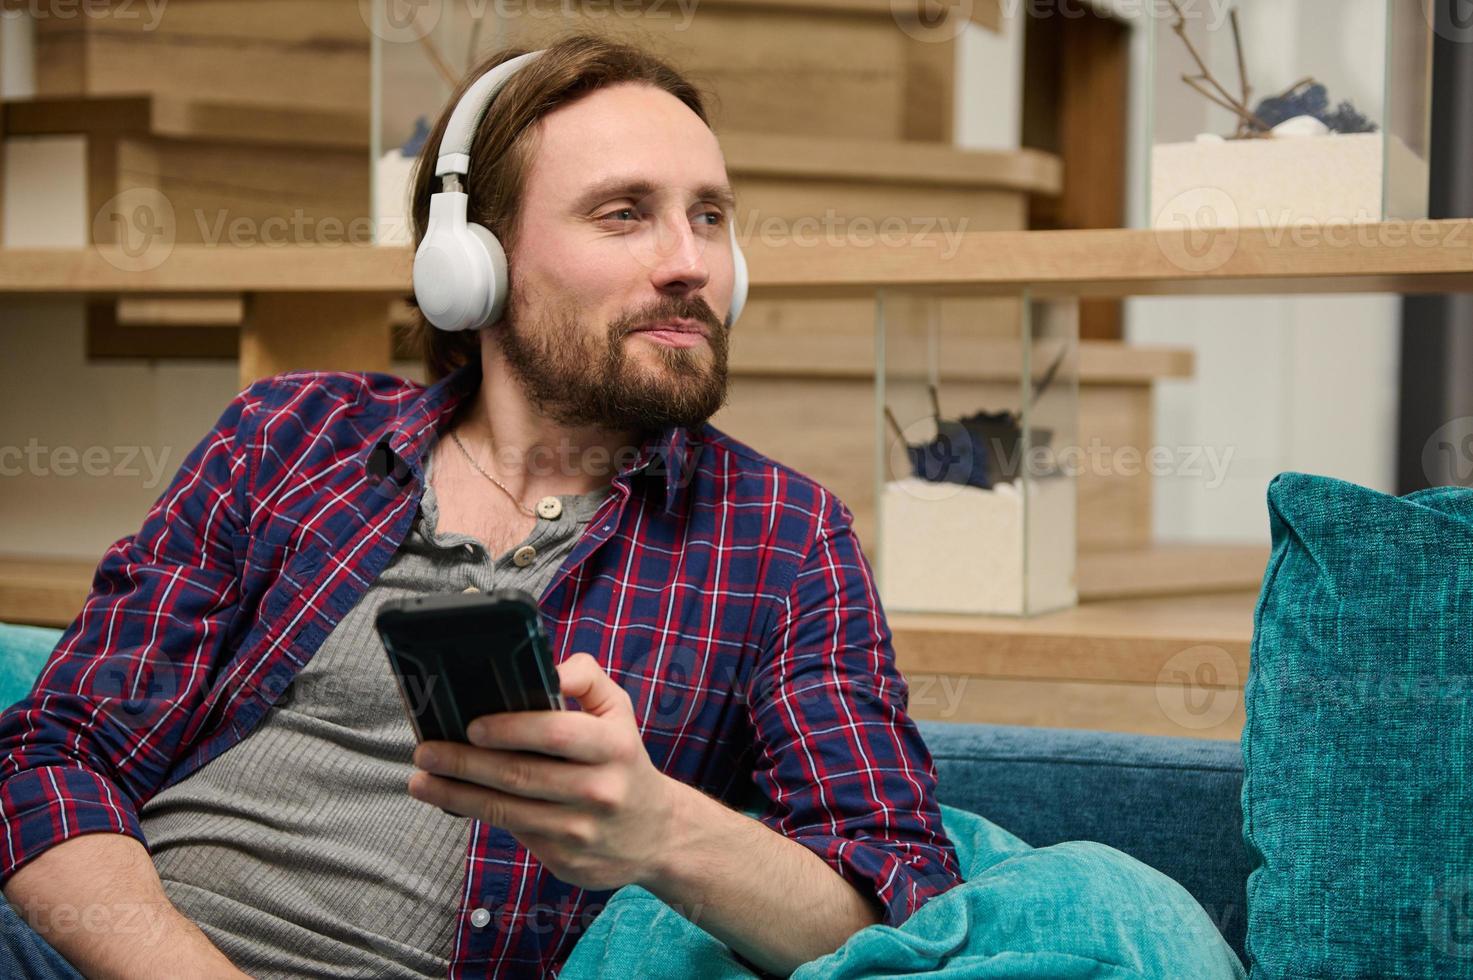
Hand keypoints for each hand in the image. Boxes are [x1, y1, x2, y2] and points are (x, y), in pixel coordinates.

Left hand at [407, 652, 678, 890]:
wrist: (658, 833)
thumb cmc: (624, 759)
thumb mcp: (617, 711)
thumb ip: (584, 677)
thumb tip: (544, 667)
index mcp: (613, 747)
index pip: (556, 734)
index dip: (511, 729)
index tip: (472, 725)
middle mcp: (599, 791)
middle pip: (520, 775)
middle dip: (465, 763)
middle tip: (425, 751)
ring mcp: (580, 831)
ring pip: (508, 811)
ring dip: (456, 795)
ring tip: (421, 780)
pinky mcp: (565, 860)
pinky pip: (514, 833)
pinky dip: (479, 815)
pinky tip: (452, 800)